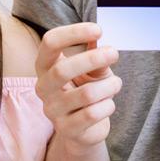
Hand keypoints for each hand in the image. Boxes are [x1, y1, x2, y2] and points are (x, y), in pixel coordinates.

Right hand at [34, 22, 121, 153]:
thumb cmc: (87, 90)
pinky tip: (108, 104)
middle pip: (62, 69)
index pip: (50, 42)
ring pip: (86, 93)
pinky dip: (108, 105)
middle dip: (92, 59)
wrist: (85, 128)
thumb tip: (98, 39)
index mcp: (45, 66)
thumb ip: (95, 56)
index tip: (98, 30)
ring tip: (116, 83)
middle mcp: (43, 88)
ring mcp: (52, 111)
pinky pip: (92, 114)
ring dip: (109, 85)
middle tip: (114, 53)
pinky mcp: (66, 130)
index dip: (73, 33)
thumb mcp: (93, 70)